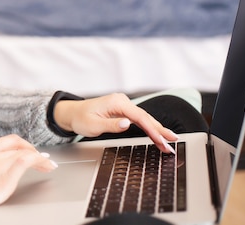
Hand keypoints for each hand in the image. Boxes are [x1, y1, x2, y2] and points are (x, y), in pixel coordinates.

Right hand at [0, 134, 57, 218]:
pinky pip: (26, 161)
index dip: (24, 145)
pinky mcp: (6, 174)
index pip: (10, 140)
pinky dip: (39, 161)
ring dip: (39, 158)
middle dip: (33, 149)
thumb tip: (9, 162)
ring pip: (25, 152)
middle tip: (42, 158)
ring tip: (47, 164)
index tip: (31, 152)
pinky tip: (46, 166)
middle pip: (19, 144)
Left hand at [53, 93, 178, 152]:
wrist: (72, 113)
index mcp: (116, 103)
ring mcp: (123, 105)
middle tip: (172, 143)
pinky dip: (149, 127)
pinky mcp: (123, 110)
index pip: (139, 117)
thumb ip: (111, 125)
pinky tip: (157, 134)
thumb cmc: (80, 118)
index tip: (162, 141)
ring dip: (156, 130)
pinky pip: (139, 119)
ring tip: (169, 141)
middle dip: (159, 131)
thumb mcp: (93, 125)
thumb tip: (128, 124)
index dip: (152, 130)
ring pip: (144, 118)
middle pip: (145, 117)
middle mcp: (122, 101)